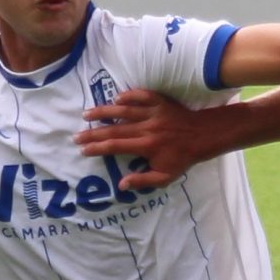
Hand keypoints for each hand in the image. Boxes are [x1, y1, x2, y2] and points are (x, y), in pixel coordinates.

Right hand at [77, 87, 207, 189]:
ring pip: (124, 110)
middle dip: (93, 133)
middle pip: (114, 130)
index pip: (116, 147)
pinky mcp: (160, 102)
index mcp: (146, 146)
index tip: (83, 150)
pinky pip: (142, 95)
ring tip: (86, 114)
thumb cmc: (183, 158)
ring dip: (103, 111)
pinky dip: (129, 95)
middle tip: (76, 136)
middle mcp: (146, 128)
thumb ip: (143, 180)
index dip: (97, 148)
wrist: (203, 136)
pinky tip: (116, 98)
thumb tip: (121, 184)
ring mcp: (153, 113)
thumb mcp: (165, 176)